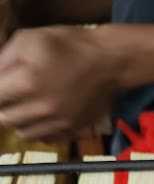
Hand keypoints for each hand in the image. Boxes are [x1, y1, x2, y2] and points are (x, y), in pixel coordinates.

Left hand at [0, 26, 119, 140]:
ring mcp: (59, 123)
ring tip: (25, 107)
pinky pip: (46, 139)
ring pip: (25, 133)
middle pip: (6, 120)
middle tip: (9, 98)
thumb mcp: (29, 39)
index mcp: (28, 83)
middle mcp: (43, 108)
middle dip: (4, 108)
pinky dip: (39, 131)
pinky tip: (42, 117)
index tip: (2, 89)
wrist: (109, 62)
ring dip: (20, 122)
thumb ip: (4, 59)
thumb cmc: (70, 46)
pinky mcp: (72, 130)